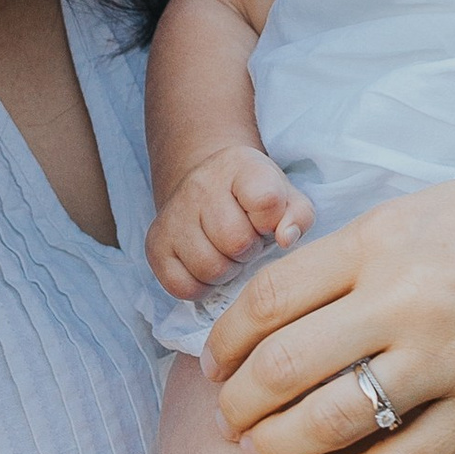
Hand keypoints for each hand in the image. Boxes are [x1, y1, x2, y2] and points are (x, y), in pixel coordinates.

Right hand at [143, 143, 314, 300]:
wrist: (208, 187)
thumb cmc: (254, 197)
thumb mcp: (286, 197)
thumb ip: (299, 216)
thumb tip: (286, 239)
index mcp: (239, 166)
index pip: (266, 201)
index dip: (272, 223)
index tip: (266, 221)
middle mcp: (200, 184)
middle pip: (236, 242)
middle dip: (249, 251)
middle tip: (247, 242)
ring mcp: (173, 214)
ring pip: (209, 268)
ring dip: (227, 270)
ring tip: (228, 253)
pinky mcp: (155, 244)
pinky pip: (183, 286)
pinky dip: (201, 287)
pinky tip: (207, 266)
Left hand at [204, 165, 454, 453]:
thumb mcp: (430, 208)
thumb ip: (362, 251)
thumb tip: (292, 291)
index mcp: (382, 239)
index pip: (268, 299)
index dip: (226, 339)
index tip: (215, 360)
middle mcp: (405, 300)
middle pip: (284, 365)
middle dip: (239, 402)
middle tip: (227, 418)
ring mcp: (448, 359)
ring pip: (331, 420)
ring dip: (278, 446)